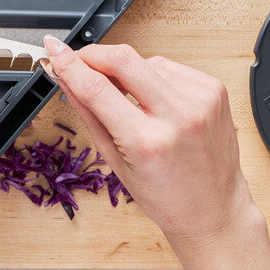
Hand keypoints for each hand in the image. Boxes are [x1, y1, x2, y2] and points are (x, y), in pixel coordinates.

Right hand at [43, 38, 269, 269]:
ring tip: (125, 104)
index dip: (67, 63)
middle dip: (95, 56)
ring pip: (147, 60)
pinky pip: (172, 69)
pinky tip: (153, 105)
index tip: (50, 50)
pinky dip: (155, 79)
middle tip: (76, 62)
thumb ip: (90, 116)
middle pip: (124, 58)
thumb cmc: (171, 206)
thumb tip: (67, 79)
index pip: (96, 85)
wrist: (220, 220)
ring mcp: (202, 102)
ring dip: (127, 72)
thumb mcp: (118, 169)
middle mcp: (178, 115)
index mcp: (148, 140)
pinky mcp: (217, 94)